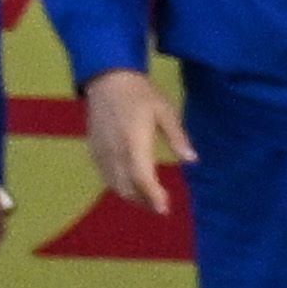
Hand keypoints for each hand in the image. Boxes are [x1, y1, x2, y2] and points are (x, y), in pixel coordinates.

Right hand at [80, 65, 188, 210]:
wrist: (107, 79)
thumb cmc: (140, 93)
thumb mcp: (165, 111)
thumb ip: (177, 137)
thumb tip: (192, 160)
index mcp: (134, 142)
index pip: (142, 177)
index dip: (152, 196)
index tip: (165, 208)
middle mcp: (115, 152)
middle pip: (127, 187)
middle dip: (144, 201)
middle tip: (161, 207)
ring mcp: (102, 152)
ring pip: (114, 184)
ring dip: (131, 196)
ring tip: (149, 200)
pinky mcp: (94, 150)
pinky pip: (105, 176)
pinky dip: (118, 186)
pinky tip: (131, 185)